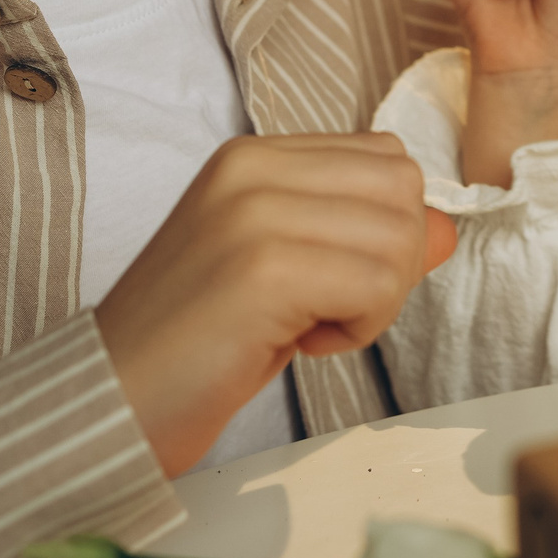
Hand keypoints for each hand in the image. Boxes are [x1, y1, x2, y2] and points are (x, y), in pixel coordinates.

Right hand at [95, 132, 444, 475]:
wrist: (109, 401)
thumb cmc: (200, 343)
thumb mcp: (291, 270)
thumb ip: (364, 235)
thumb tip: (448, 227)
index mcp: (254, 156)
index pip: (386, 159)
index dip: (382, 229)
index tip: (325, 277)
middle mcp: (252, 166)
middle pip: (405, 190)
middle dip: (390, 263)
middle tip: (324, 309)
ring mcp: (255, 212)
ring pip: (400, 237)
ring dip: (375, 302)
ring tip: (305, 326)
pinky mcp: (263, 268)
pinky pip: (376, 285)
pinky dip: (357, 329)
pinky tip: (298, 343)